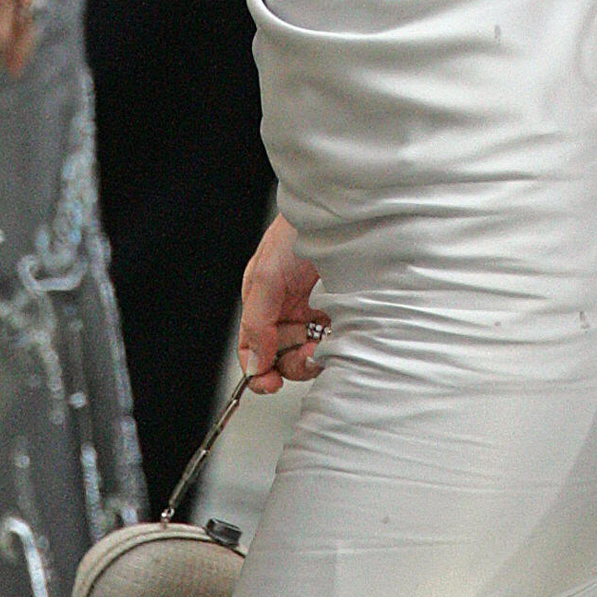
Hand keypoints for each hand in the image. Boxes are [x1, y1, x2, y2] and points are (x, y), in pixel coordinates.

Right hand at [238, 215, 328, 391]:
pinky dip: (334, 346)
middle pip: (280, 356)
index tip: (269, 383)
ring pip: (307, 353)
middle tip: (304, 350)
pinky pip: (334, 342)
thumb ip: (257, 320)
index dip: (258, 370)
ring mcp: (314, 311)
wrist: (344, 213)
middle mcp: (287, 308)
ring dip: (313, 355)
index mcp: (262, 300)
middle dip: (291, 361)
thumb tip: (253, 361)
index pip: (252, 347)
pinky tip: (337, 335)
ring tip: (321, 343)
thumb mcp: (267, 273)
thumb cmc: (299, 230)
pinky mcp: (341, 312)